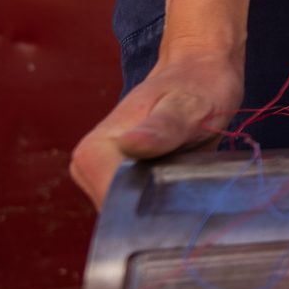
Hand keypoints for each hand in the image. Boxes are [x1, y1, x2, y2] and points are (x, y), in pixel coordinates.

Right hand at [68, 44, 244, 208]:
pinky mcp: (122, 183)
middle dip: (157, 212)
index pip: (112, 205)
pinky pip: (140, 208)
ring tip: (189, 183)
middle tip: (192, 189)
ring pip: (132, 215)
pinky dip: (164, 204)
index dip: (149, 213)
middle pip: (122, 216)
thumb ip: (163, 127)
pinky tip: (185, 188)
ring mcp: (104, 177)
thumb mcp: (187, 105)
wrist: (199, 72)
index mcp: (94, 150)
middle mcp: (89, 167)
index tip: (182, 202)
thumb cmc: (195, 85)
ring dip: (163, 209)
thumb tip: (131, 144)